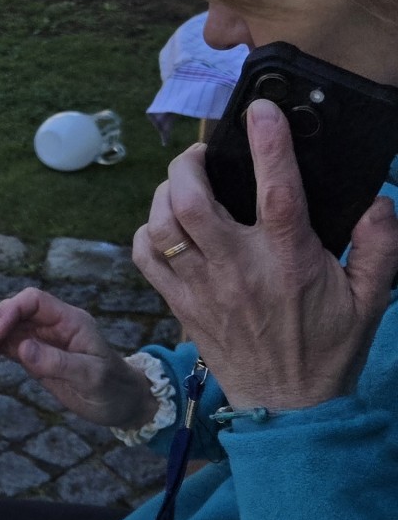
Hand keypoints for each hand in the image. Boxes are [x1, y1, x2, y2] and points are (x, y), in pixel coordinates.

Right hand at [0, 286, 153, 427]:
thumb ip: (57, 362)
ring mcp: (44, 340)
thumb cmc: (114, 387)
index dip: (11, 311)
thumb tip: (22, 348)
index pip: (33, 302)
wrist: (124, 404)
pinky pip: (10, 346)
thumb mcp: (90, 376)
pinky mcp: (37, 356)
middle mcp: (54, 326)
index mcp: (70, 320)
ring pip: (8, 328)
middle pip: (15, 311)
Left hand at [133, 100, 397, 410]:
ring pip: (162, 225)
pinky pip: (145, 257)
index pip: (277, 189)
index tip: (262, 110)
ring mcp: (203, 288)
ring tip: (182, 185)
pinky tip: (164, 226)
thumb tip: (379, 201)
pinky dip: (146, 232)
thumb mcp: (371, 298)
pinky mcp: (180, 305)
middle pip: (193, 201)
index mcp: (289, 260)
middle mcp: (239, 269)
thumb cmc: (329, 349)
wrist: (288, 408)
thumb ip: (380, 246)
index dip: (268, 144)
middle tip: (201, 155)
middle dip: (188, 164)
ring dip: (164, 194)